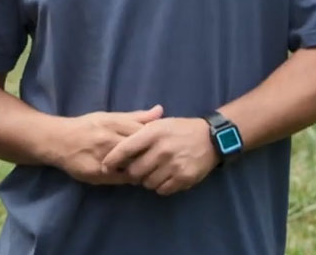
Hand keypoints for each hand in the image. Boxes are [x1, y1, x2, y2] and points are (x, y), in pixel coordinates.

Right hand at [53, 105, 162, 184]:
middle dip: (151, 156)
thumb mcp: (110, 117)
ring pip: (131, 166)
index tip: (162, 144)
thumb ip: (136, 117)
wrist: (57, 141)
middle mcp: (108, 139)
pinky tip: (134, 176)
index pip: (144, 133)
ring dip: (142, 169)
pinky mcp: (96, 173)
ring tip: (148, 169)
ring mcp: (102, 157)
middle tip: (159, 160)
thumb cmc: (87, 126)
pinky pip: (120, 179)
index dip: (156, 140)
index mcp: (113, 122)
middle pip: (139, 150)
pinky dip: (130, 178)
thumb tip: (160, 110)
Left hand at [101, 117, 218, 195]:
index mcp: (153, 133)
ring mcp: (173, 165)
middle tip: (134, 171)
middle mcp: (162, 149)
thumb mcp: (159, 124)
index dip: (112, 160)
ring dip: (146, 181)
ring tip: (152, 172)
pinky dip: (160, 186)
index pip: (125, 149)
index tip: (105, 167)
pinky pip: (162, 190)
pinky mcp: (184, 178)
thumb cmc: (179, 129)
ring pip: (147, 183)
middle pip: (134, 171)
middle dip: (131, 173)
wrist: (210, 138)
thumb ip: (138, 133)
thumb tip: (115, 146)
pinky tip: (164, 177)